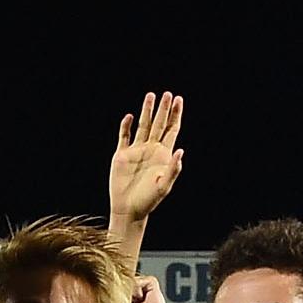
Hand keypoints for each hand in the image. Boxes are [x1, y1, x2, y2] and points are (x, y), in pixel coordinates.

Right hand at [107, 91, 184, 229]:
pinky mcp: (122, 155)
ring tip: (150, 95)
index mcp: (163, 154)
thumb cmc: (149, 200)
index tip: (178, 100)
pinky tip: (130, 116)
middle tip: (167, 94)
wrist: (129, 209)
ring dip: (147, 111)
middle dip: (163, 109)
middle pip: (159, 124)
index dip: (176, 115)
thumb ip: (173, 169)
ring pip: (143, 126)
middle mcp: (151, 149)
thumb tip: (181, 150)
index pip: (171, 129)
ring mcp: (136, 151)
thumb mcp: (164, 186)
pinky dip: (126, 126)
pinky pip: (124, 137)